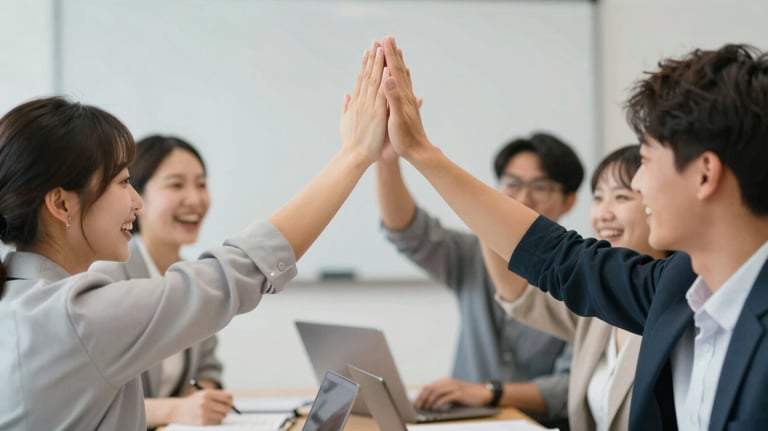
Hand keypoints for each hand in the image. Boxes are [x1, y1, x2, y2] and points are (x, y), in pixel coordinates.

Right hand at [170, 389, 233, 424]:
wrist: (177, 411)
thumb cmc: (193, 402)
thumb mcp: (203, 394)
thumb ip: (218, 396)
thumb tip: (232, 401)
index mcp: (207, 393)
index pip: (227, 397)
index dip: (231, 400)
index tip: (231, 402)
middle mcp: (205, 402)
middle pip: (227, 407)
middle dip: (228, 409)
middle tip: (226, 409)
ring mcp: (204, 413)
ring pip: (222, 416)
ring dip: (221, 416)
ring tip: (213, 413)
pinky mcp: (202, 422)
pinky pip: (217, 422)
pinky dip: (215, 421)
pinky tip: (209, 418)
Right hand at [340, 41, 387, 164]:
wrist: (357, 157)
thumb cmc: (354, 143)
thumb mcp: (347, 122)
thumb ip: (346, 107)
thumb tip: (345, 94)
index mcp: (357, 103)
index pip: (362, 79)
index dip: (366, 64)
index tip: (368, 50)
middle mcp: (363, 102)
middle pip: (369, 76)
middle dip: (373, 58)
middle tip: (376, 41)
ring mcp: (370, 107)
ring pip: (375, 82)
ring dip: (378, 64)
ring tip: (381, 48)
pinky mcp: (378, 115)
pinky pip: (383, 96)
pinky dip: (385, 82)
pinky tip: (388, 71)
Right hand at [380, 36, 429, 158]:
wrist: (418, 152)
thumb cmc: (405, 138)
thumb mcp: (395, 119)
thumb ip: (392, 98)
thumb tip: (389, 79)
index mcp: (401, 96)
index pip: (393, 70)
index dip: (388, 54)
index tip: (384, 39)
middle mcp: (406, 95)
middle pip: (399, 69)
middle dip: (392, 53)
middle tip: (388, 37)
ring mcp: (408, 101)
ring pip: (402, 76)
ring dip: (397, 62)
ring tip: (396, 50)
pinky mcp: (408, 107)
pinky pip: (404, 86)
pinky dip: (401, 76)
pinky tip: (402, 74)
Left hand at [414, 377, 492, 409]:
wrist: (482, 394)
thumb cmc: (466, 396)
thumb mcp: (452, 393)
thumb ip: (442, 395)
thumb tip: (428, 403)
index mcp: (444, 381)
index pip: (428, 386)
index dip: (420, 395)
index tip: (415, 403)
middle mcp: (448, 382)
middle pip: (430, 389)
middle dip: (422, 398)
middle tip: (418, 407)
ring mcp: (454, 386)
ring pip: (436, 392)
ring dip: (429, 401)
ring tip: (425, 409)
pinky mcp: (459, 393)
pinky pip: (446, 397)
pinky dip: (439, 403)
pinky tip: (436, 408)